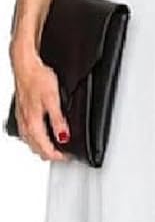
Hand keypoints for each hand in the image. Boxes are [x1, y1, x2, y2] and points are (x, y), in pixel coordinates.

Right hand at [9, 38, 71, 161]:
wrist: (25, 65)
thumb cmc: (38, 78)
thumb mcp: (53, 99)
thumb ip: (58, 120)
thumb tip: (64, 137)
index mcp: (33, 123)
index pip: (46, 149)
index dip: (59, 156)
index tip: (68, 156)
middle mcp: (25, 124)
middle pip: (36, 149)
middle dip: (50, 154)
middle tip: (63, 154)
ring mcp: (21, 119)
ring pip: (30, 142)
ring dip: (41, 148)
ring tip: (54, 147)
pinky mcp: (20, 112)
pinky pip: (25, 133)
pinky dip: (34, 138)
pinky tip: (39, 134)